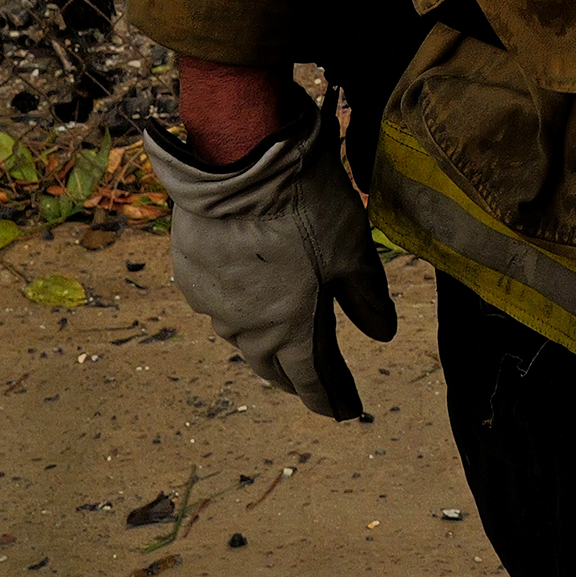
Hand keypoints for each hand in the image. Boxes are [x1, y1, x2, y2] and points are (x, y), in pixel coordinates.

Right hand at [149, 115, 397, 421]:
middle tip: (316, 385)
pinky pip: (220, 306)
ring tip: (284, 349)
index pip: (316, 378)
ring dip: (267, 347)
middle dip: (299, 378)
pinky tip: (248, 301)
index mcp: (292, 329)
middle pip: (276, 366)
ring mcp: (214, 304)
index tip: (347, 411)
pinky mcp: (192, 276)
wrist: (237, 164)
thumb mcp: (353, 249)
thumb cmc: (304, 206)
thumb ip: (367, 297)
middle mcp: (247, 329)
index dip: (333, 396)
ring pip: (244, 339)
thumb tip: (383, 334)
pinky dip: (241, 311)